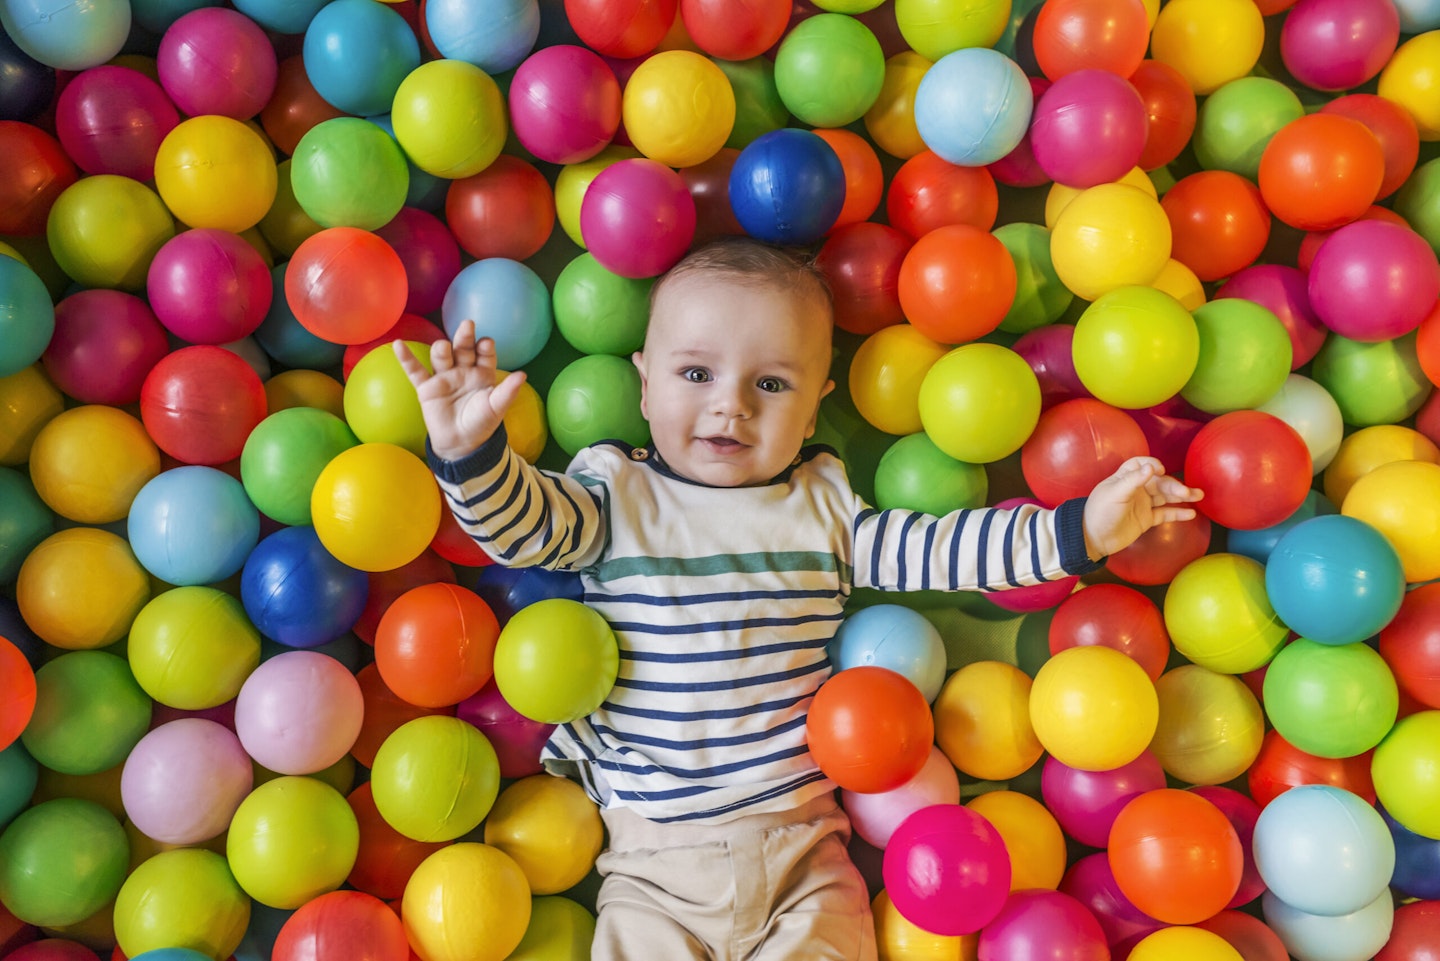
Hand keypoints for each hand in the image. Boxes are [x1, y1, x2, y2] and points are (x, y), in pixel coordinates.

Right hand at [393, 320, 526, 460]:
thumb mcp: (496, 408)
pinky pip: (415, 371)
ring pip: (441, 357)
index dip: (485, 348)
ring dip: (442, 350)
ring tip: (443, 347)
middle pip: (463, 349)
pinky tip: (398, 345)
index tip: (486, 343)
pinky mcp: (426, 388)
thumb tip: (523, 375)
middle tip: (468, 325)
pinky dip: (406, 358)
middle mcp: (463, 370)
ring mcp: (444, 377)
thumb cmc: (481, 423)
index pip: (484, 354)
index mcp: (482, 373)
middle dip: (465, 338)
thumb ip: (507, 392)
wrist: (462, 444)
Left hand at [1082, 456, 1203, 559]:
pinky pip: (1165, 513)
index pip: (1140, 464)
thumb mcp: (1115, 494)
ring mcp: (1142, 504)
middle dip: (1174, 485)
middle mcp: (1136, 489)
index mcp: (1125, 478)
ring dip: (1181, 496)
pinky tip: (1191, 514)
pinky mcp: (1146, 519)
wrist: (1093, 539)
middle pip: (1159, 482)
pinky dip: (1177, 513)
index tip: (1161, 470)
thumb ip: (1133, 480)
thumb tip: (1151, 467)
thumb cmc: (1101, 512)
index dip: (1152, 465)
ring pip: (1165, 496)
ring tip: (1198, 495)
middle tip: (1187, 493)